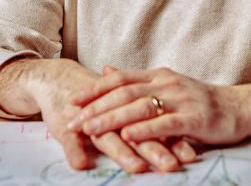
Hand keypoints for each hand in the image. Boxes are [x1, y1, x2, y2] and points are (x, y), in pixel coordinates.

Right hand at [0, 59, 194, 172]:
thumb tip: (173, 150)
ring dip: (123, 153)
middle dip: (155, 149)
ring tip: (138, 168)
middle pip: (137, 132)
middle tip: (172, 165)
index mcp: (130, 108)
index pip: (156, 125)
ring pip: (109, 137)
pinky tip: (81, 165)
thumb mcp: (122, 114)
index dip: (173, 140)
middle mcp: (113, 114)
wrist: (61, 82)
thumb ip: (145, 128)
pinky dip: (75, 151)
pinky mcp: (67, 126)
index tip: (190, 154)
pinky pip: (73, 140)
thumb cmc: (97, 100)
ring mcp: (90, 120)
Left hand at [67, 67, 250, 145]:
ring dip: (113, 119)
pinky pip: (165, 124)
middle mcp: (167, 84)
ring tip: (92, 129)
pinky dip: (145, 129)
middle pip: (125, 93)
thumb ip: (137, 81)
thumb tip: (107, 70)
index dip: (95, 89)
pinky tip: (128, 136)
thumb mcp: (166, 86)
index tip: (72, 100)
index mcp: (159, 76)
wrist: (240, 108)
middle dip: (97, 107)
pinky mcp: (194, 118)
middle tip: (73, 119)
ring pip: (141, 107)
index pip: (120, 80)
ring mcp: (181, 100)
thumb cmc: (201, 102)